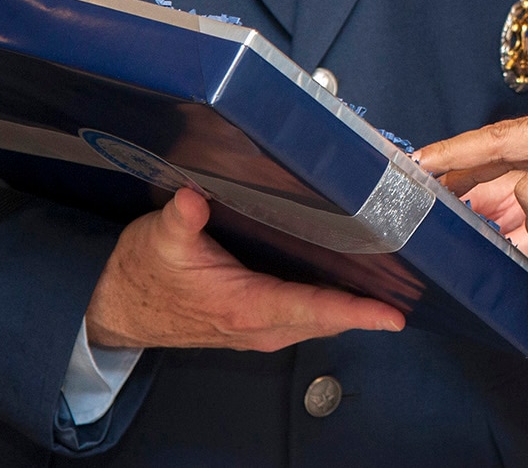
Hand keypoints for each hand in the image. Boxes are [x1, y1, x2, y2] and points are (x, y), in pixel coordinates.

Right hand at [85, 187, 405, 350]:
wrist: (116, 307)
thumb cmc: (141, 273)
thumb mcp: (159, 238)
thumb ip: (181, 220)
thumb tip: (193, 201)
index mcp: (245, 307)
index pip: (313, 310)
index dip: (356, 312)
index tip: (394, 315)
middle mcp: (259, 325)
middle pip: (328, 317)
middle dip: (369, 307)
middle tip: (411, 283)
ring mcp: (259, 327)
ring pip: (319, 319)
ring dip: (352, 306)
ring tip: (392, 279)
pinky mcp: (255, 321)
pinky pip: (305, 315)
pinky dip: (331, 304)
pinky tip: (347, 280)